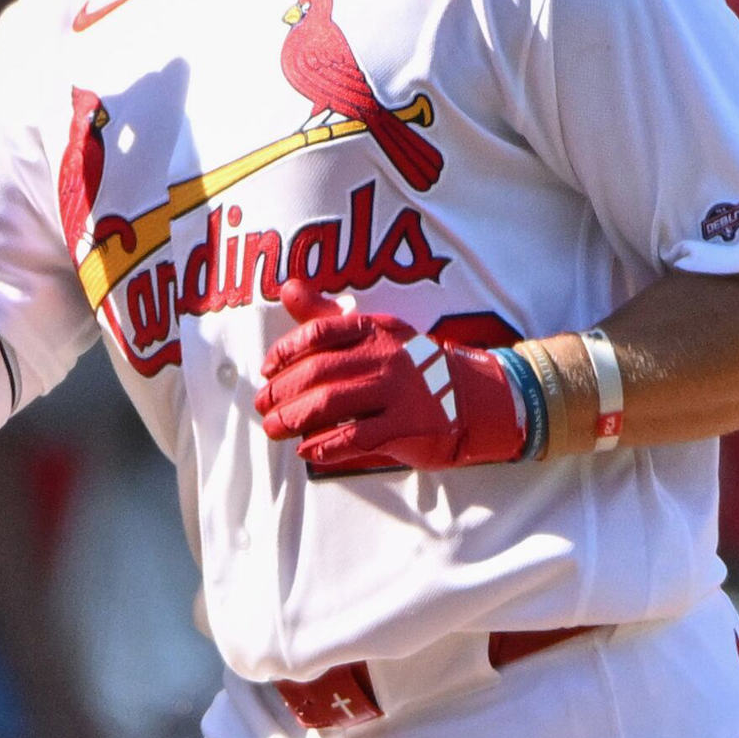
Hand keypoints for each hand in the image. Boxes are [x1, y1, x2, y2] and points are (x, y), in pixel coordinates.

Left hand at [253, 281, 528, 472]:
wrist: (476, 400)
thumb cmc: (415, 367)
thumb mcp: (378, 334)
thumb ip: (329, 317)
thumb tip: (288, 287)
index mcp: (376, 330)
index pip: (319, 333)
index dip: (285, 351)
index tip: (266, 369)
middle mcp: (386, 357)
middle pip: (317, 372)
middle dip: (281, 391)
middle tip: (262, 406)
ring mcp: (397, 393)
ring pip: (328, 404)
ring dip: (293, 420)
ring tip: (274, 429)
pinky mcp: (405, 428)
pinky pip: (352, 438)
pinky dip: (323, 446)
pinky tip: (307, 450)